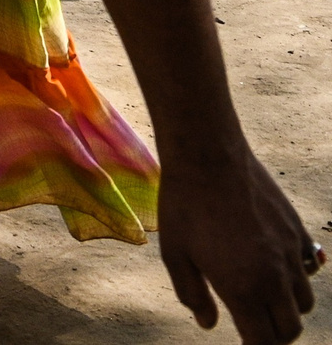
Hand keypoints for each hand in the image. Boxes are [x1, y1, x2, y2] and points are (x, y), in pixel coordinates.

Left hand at [155, 143, 316, 341]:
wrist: (209, 158)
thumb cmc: (183, 206)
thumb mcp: (175, 254)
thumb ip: (192, 294)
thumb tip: (208, 324)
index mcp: (242, 288)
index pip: (264, 341)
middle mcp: (274, 276)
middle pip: (290, 329)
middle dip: (274, 336)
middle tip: (254, 330)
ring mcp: (291, 254)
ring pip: (304, 302)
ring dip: (287, 309)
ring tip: (263, 299)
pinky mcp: (299, 233)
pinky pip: (309, 269)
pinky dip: (297, 278)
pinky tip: (273, 267)